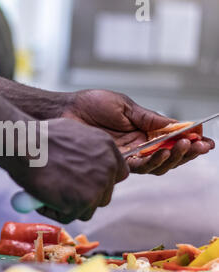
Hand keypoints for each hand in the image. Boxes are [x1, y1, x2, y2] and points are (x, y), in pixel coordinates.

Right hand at [0, 118, 128, 223]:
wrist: (25, 145)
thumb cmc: (38, 137)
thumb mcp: (72, 134)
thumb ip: (85, 151)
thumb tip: (81, 165)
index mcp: (107, 147)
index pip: (118, 173)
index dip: (102, 181)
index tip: (86, 183)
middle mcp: (107, 167)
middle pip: (105, 195)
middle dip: (85, 197)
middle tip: (63, 191)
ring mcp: (97, 186)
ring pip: (88, 209)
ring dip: (69, 206)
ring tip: (49, 194)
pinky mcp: (82, 202)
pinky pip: (69, 216)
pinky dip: (54, 212)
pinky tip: (42, 198)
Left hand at [61, 90, 214, 174]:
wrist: (67, 109)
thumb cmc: (92, 104)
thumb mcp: (126, 106)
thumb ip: (150, 119)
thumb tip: (178, 124)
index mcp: (141, 131)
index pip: (169, 140)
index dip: (188, 142)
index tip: (206, 141)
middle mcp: (136, 146)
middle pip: (167, 156)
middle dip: (185, 152)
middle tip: (198, 146)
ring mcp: (126, 155)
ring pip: (156, 165)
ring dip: (172, 156)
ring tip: (182, 146)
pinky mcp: (114, 162)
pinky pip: (138, 167)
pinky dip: (153, 161)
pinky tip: (161, 151)